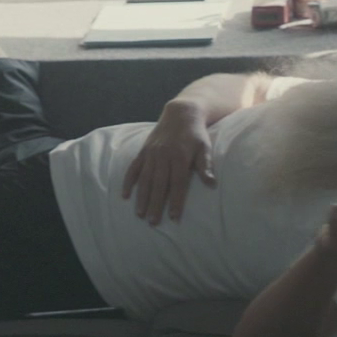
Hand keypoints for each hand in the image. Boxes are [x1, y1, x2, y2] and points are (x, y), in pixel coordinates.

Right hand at [121, 101, 214, 224]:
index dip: (175, 201)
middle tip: (153, 222)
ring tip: (140, 214)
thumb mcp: (205, 147)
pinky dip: (128, 182)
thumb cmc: (195, 135)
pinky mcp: (143, 151)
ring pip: (145, 179)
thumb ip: (206, 165)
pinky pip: (133, 168)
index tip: (173, 217)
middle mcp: (164, 156)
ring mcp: (151, 154)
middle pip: (159, 184)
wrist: (181, 114)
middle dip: (155, 204)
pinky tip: (125, 195)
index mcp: (180, 157)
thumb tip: (212, 184)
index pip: (178, 183)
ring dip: (141, 197)